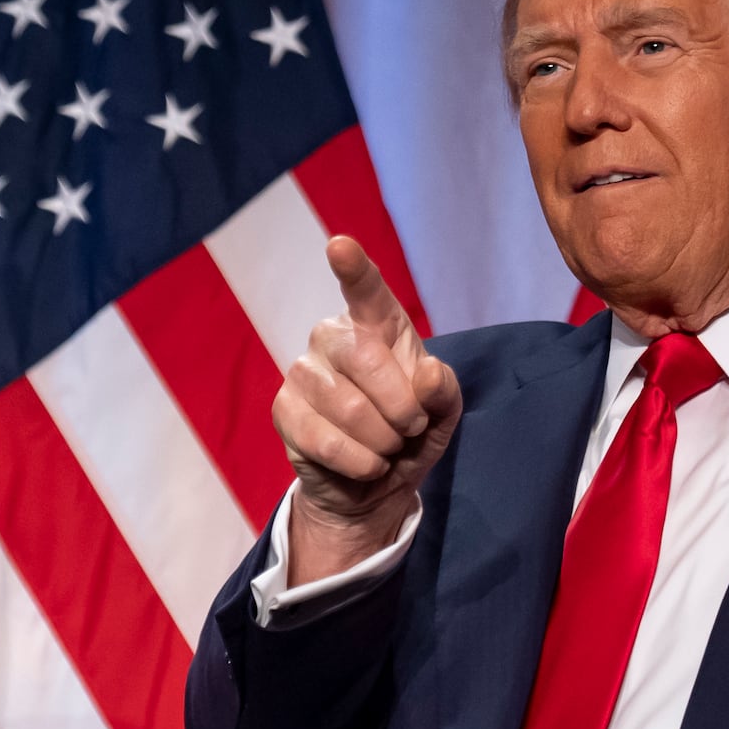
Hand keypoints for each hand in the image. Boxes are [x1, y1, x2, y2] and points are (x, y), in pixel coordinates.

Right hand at [272, 236, 461, 583]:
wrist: (374, 483)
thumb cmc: (411, 432)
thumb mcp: (443, 413)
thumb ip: (445, 391)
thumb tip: (429, 374)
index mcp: (376, 324)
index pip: (366, 290)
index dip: (354, 268)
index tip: (340, 246)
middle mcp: (332, 336)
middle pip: (368, 360)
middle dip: (404, 409)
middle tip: (411, 429)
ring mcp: (301, 371)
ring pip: (351, 409)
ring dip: (384, 442)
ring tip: (387, 447)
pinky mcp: (283, 410)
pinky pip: (327, 442)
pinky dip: (361, 463)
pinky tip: (365, 464)